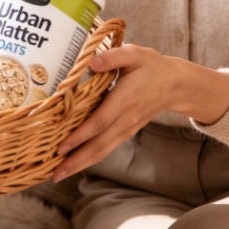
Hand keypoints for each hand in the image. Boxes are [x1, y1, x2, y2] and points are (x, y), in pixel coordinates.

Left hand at [51, 45, 228, 181]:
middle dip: (75, 161)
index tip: (61, 147)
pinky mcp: (125, 132)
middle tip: (53, 174)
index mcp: (125, 99)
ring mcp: (126, 129)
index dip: (80, 136)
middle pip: (98, 145)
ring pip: (101, 151)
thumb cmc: (151, 66)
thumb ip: (113, 57)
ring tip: (57, 175)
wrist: (175, 84)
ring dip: (79, 165)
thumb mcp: (134, 54)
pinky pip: (105, 148)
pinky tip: (72, 164)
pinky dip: (88, 159)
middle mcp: (125, 119)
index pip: (100, 122)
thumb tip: (92, 63)